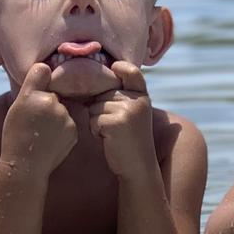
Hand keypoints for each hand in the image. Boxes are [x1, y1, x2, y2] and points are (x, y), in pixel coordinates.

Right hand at [2, 63, 77, 173]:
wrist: (25, 165)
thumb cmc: (16, 134)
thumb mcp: (18, 105)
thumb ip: (34, 83)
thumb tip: (47, 66)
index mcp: (36, 95)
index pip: (43, 74)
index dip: (40, 83)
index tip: (35, 95)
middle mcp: (53, 103)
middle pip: (55, 95)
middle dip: (47, 104)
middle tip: (34, 122)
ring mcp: (66, 118)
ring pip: (63, 109)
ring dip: (56, 117)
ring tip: (41, 133)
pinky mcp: (74, 131)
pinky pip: (69, 123)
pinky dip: (62, 130)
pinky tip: (50, 140)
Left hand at [87, 62, 155, 177]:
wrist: (138, 166)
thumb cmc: (129, 140)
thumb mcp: (131, 113)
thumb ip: (120, 97)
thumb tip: (90, 80)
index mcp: (142, 95)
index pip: (132, 72)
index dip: (121, 68)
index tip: (115, 67)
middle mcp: (137, 99)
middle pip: (103, 93)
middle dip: (102, 109)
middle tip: (116, 127)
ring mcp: (128, 110)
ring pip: (95, 107)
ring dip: (98, 122)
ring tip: (113, 134)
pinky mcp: (117, 122)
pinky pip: (93, 120)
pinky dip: (96, 131)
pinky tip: (110, 139)